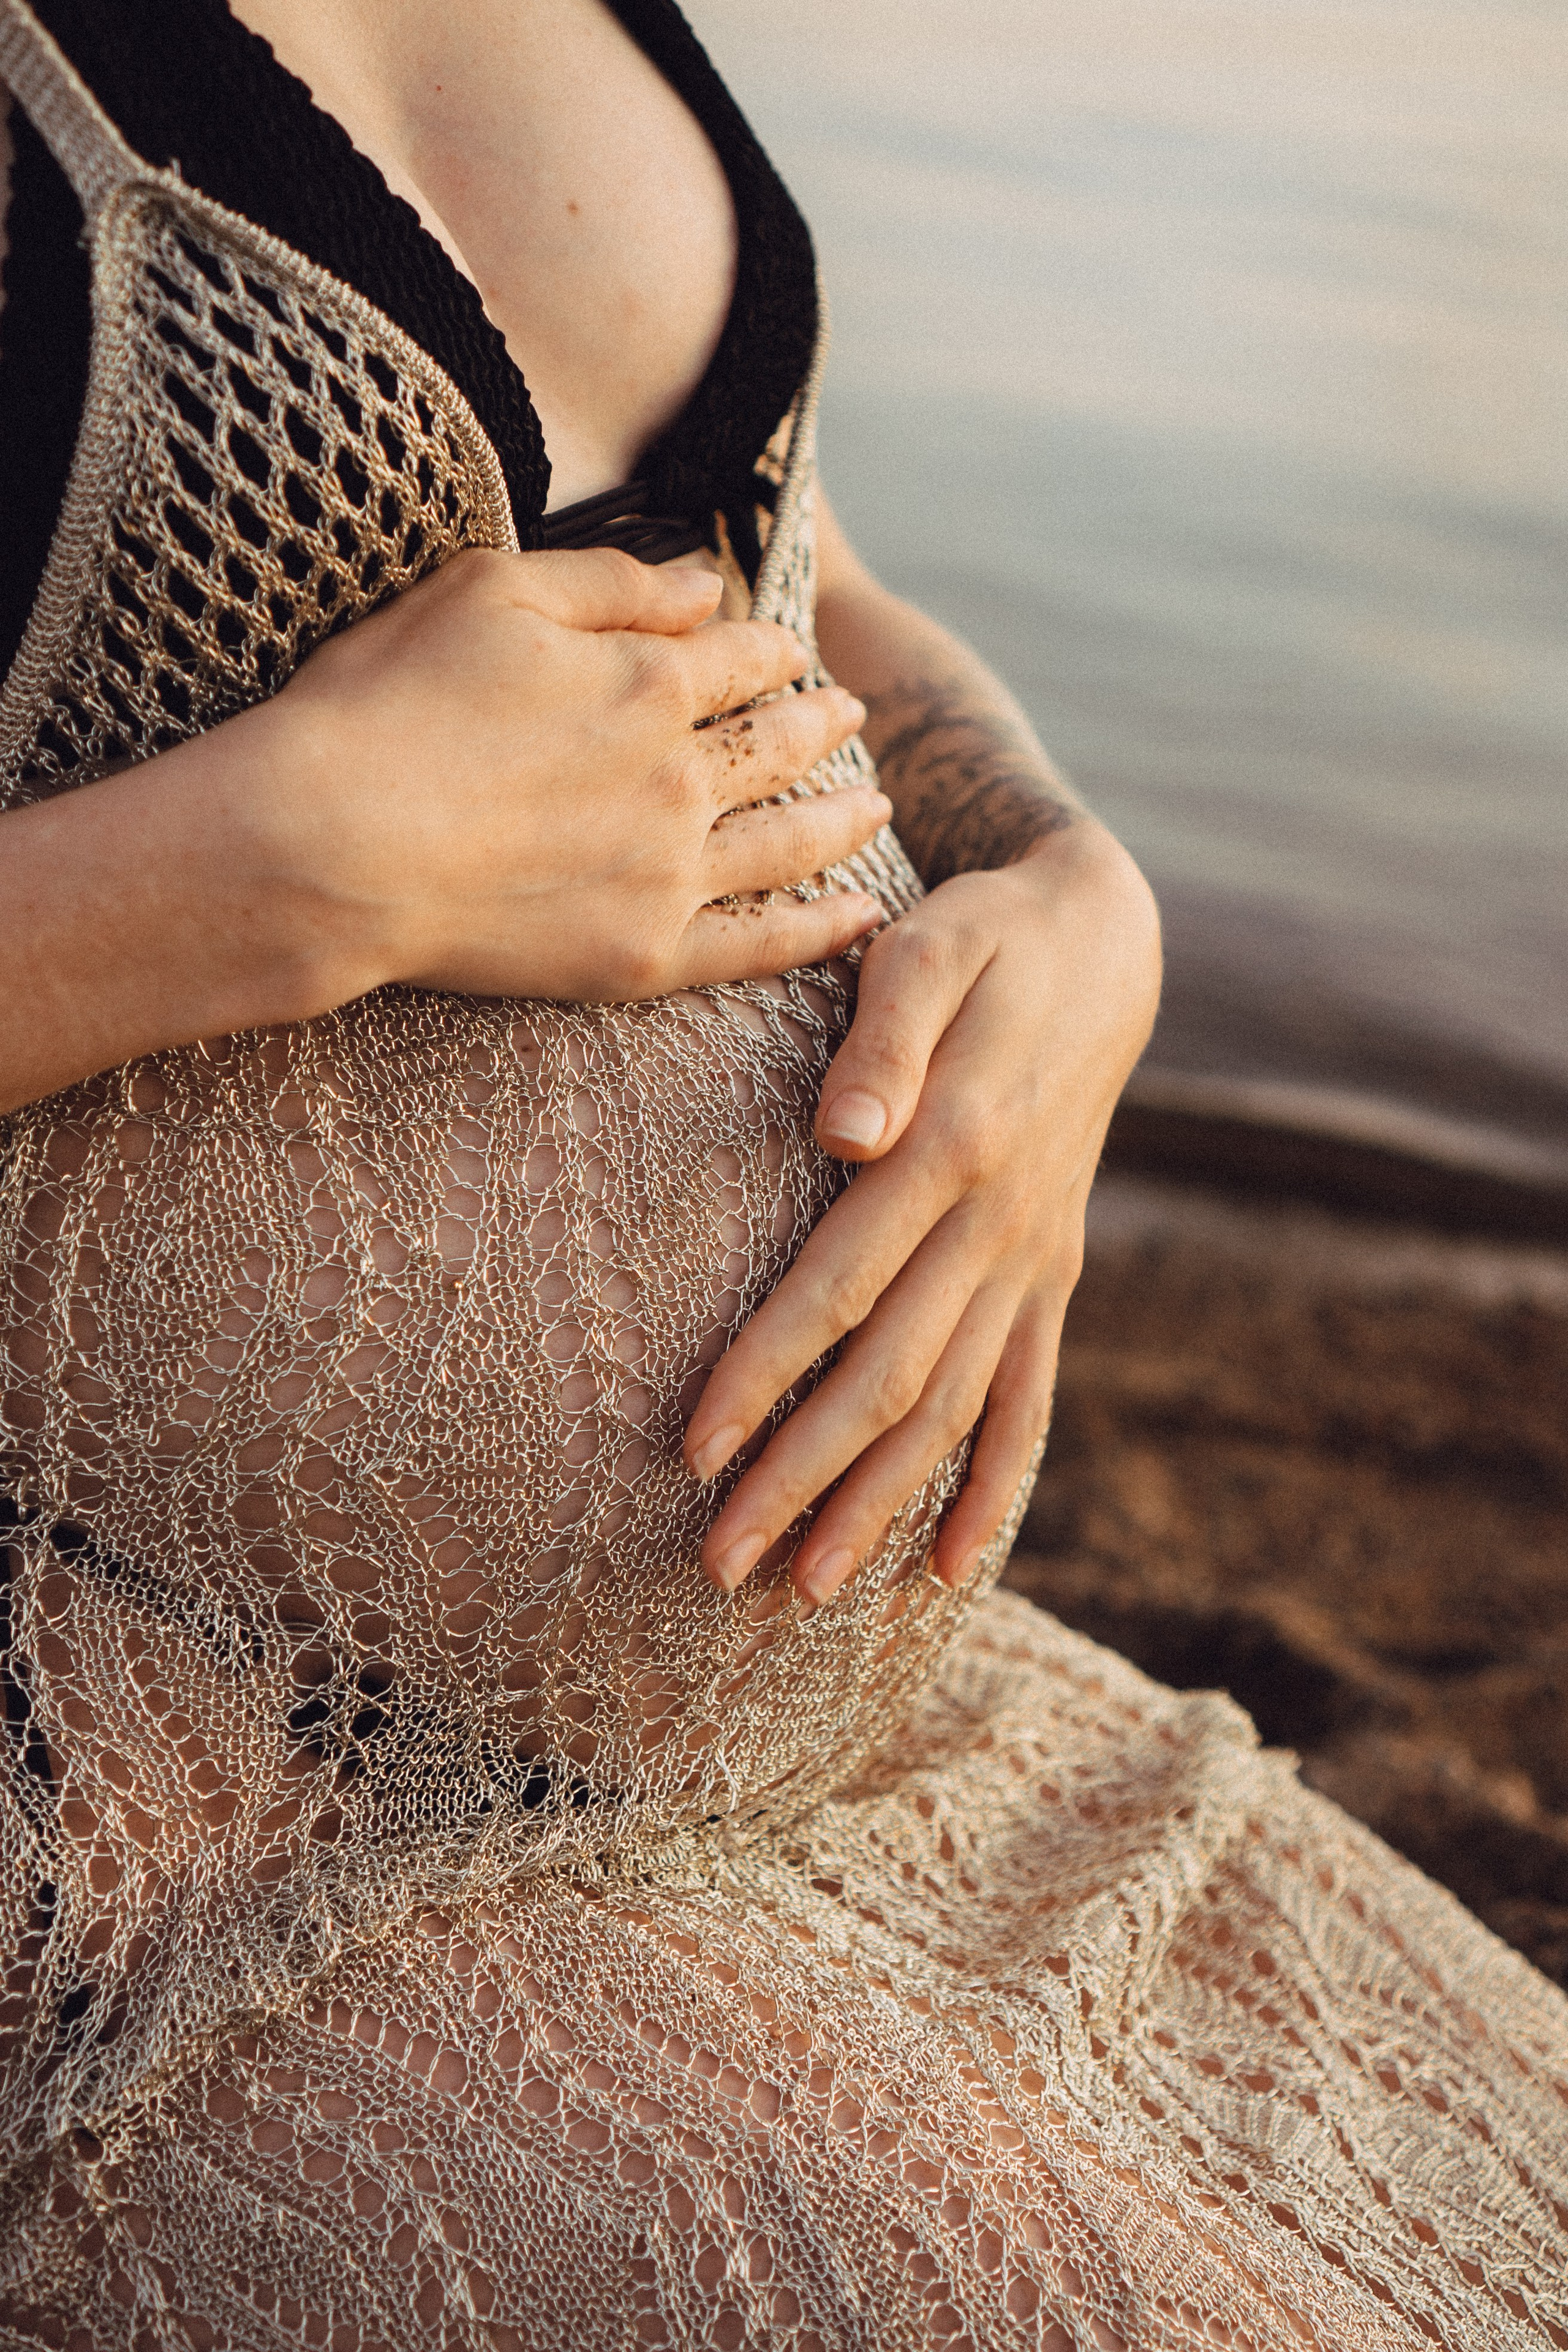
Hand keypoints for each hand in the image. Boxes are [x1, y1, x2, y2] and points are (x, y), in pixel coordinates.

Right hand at [241, 545, 888, 1003]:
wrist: (326, 847)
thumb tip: (705, 586)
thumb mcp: (487, 593)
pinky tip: (862, 918)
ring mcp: (668, 873)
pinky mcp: (643, 955)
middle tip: (853, 715)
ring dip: (843, 817)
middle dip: (822, 723)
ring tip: (877, 804)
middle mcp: (678, 776)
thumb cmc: (382, 708)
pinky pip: (760, 944)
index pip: (737, 658)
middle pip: (778, 745)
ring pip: (790, 841)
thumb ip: (609, 585)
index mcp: (646, 681)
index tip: (790, 650)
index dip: (769, 648)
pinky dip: (821, 930)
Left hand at [683, 823, 1160, 1600]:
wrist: (1105, 946)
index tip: (694, 1450)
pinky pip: (1029, 1399)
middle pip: (889, 1378)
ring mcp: (1031, 1260)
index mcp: (952, 1148)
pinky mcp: (1051, 1275)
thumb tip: (843, 1135)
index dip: (767, 1373)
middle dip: (804, 1478)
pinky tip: (953, 1568)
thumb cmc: (984, 940)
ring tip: (810, 1591)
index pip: (839, 1287)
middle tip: (719, 1565)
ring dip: (882, 1504)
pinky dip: (996, 1485)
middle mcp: (997, 1225)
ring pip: (952, 1409)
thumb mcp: (930, 948)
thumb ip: (885, 1037)